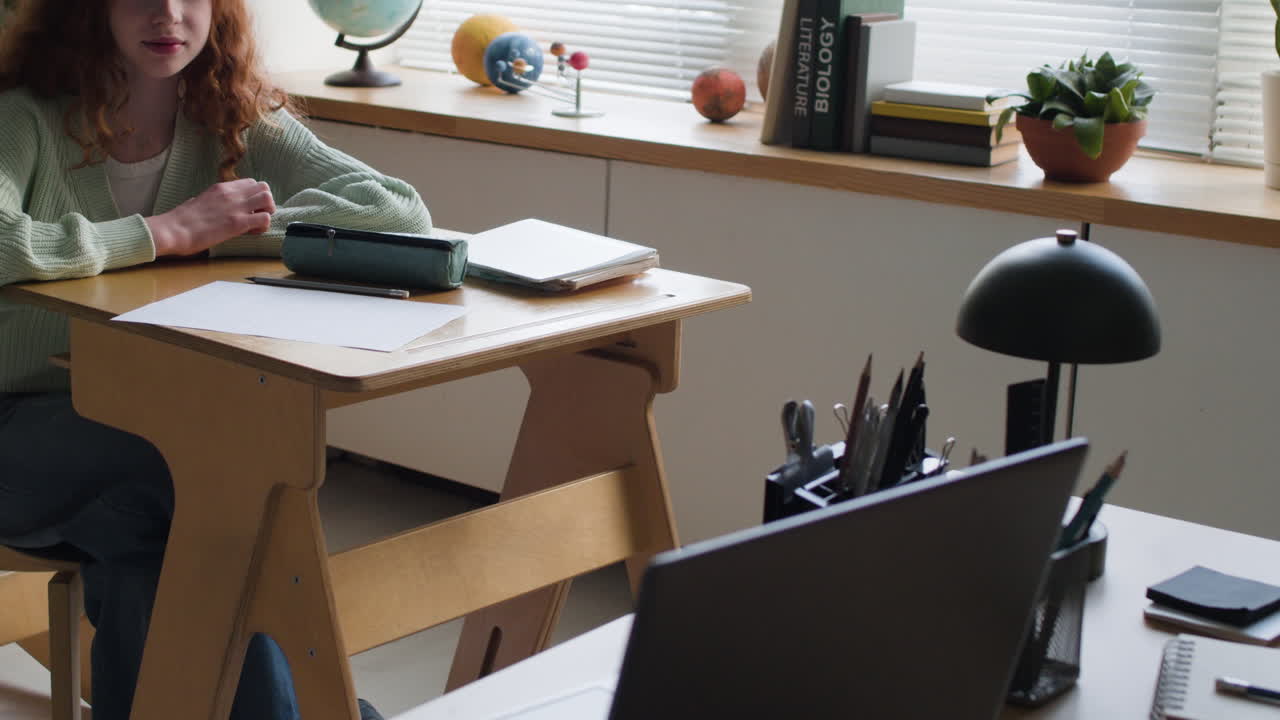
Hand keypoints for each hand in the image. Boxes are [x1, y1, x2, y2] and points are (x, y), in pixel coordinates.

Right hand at [147, 178, 275, 256]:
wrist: (173, 230)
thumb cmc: (181, 220)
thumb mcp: (198, 201)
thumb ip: (212, 200)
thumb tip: (214, 205)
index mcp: (221, 188)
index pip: (251, 182)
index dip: (254, 197)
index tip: (247, 209)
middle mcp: (231, 193)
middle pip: (264, 187)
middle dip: (265, 203)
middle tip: (256, 216)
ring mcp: (235, 207)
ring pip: (268, 199)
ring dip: (267, 213)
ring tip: (255, 224)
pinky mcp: (237, 222)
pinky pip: (265, 219)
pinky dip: (263, 227)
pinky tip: (251, 233)